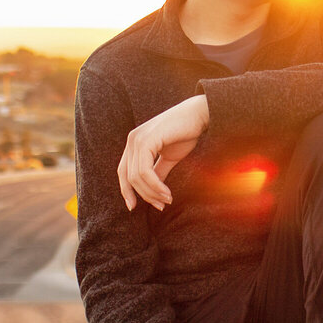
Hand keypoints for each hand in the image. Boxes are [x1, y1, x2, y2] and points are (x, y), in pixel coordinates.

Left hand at [118, 95, 209, 211]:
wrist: (199, 115)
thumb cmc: (186, 133)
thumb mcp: (168, 157)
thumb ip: (157, 172)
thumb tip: (153, 192)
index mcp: (134, 143)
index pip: (123, 172)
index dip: (126, 191)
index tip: (134, 207)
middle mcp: (132, 140)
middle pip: (129, 177)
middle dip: (144, 195)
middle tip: (161, 205)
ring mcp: (137, 139)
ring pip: (136, 177)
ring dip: (152, 193)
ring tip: (167, 200)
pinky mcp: (146, 140)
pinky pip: (145, 171)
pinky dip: (155, 186)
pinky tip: (167, 193)